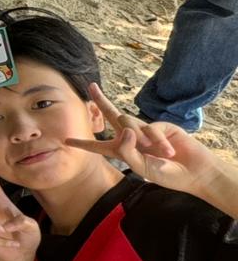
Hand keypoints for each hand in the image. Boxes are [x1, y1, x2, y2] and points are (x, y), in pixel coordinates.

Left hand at [65, 83, 225, 197]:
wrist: (194, 172)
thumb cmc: (167, 174)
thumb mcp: (141, 168)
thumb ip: (127, 151)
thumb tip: (124, 128)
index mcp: (122, 152)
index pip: (98, 147)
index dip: (82, 143)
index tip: (65, 140)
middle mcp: (131, 138)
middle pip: (112, 115)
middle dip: (101, 100)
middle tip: (90, 85)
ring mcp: (145, 130)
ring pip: (128, 122)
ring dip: (142, 139)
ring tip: (159, 153)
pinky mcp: (160, 125)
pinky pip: (150, 128)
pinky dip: (157, 141)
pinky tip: (168, 151)